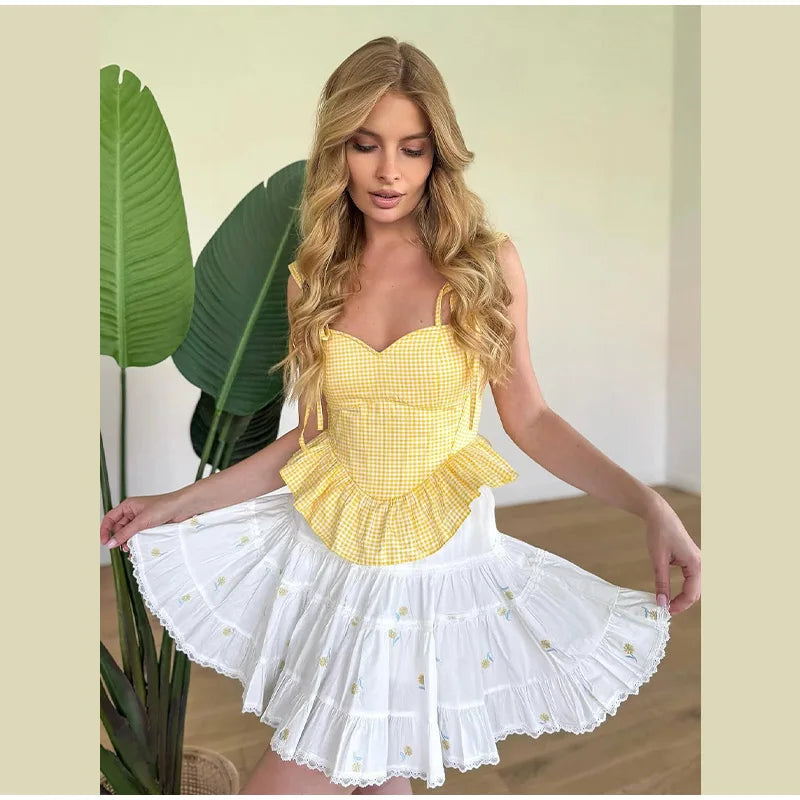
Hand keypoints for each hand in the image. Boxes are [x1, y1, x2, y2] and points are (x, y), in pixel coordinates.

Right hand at [100, 492, 189, 553]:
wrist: (183, 507)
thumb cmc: (164, 507)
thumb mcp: (141, 521)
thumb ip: (125, 533)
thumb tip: (110, 543)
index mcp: (128, 506)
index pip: (110, 518)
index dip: (105, 530)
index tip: (104, 542)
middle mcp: (133, 512)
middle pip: (119, 528)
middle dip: (119, 538)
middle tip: (123, 548)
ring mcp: (142, 520)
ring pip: (129, 533)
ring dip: (128, 542)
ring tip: (131, 549)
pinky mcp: (150, 526)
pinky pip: (139, 536)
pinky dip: (137, 543)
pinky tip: (138, 549)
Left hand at [643, 494, 700, 614]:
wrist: (659, 515)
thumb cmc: (659, 533)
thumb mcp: (658, 560)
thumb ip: (661, 582)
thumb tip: (661, 602)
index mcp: (697, 564)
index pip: (692, 593)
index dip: (679, 605)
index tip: (665, 611)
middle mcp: (702, 564)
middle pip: (697, 592)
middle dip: (683, 603)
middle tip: (666, 610)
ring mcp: (699, 562)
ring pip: (696, 587)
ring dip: (684, 597)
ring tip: (669, 604)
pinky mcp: (693, 560)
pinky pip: (693, 580)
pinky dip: (684, 589)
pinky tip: (674, 595)